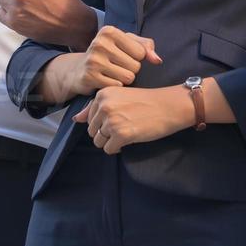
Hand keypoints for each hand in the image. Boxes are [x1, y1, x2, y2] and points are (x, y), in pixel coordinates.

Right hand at [53, 26, 162, 100]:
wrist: (79, 69)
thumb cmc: (109, 54)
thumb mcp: (127, 43)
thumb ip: (146, 46)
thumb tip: (157, 60)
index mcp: (110, 31)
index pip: (141, 52)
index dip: (136, 58)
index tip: (124, 56)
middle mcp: (100, 43)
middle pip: (135, 66)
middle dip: (131, 70)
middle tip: (118, 67)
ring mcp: (93, 61)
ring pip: (128, 77)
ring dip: (124, 79)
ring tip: (113, 74)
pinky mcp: (89, 77)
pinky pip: (117, 86)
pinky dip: (115, 86)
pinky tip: (106, 81)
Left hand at [73, 85, 192, 153]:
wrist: (169, 105)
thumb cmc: (147, 101)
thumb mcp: (119, 97)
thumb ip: (96, 107)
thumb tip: (76, 119)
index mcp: (103, 95)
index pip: (90, 118)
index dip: (104, 122)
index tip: (120, 117)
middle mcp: (104, 106)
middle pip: (93, 131)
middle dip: (106, 133)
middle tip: (125, 126)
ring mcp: (112, 121)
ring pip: (99, 142)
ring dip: (111, 141)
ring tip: (127, 132)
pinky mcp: (121, 135)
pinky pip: (109, 150)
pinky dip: (118, 148)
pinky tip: (129, 139)